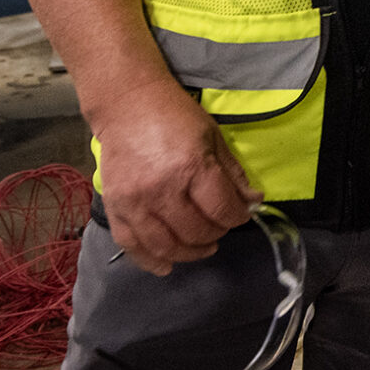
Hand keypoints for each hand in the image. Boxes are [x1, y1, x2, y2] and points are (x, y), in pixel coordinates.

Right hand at [91, 84, 261, 275]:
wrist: (127, 104)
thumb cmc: (175, 116)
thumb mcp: (213, 137)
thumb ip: (233, 173)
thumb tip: (254, 202)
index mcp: (191, 167)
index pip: (222, 210)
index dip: (237, 217)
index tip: (241, 214)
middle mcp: (161, 190)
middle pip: (196, 232)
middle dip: (216, 233)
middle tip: (220, 226)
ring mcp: (135, 202)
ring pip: (166, 246)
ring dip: (189, 253)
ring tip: (202, 246)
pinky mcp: (115, 207)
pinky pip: (132, 245)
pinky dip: (150, 261)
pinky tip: (166, 265)